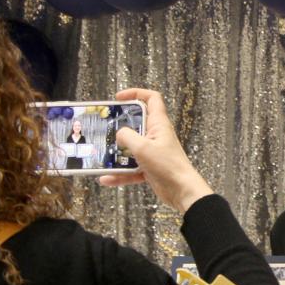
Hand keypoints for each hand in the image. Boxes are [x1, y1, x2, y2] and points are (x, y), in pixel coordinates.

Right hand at [98, 88, 212, 212]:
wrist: (182, 191)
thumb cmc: (168, 166)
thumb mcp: (142, 148)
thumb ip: (127, 136)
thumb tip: (119, 134)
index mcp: (159, 124)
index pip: (152, 99)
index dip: (136, 93)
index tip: (119, 98)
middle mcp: (156, 136)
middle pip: (136, 123)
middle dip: (120, 125)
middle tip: (105, 128)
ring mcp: (153, 152)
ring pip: (131, 148)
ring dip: (117, 152)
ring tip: (101, 155)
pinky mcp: (150, 168)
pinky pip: (131, 168)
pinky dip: (120, 174)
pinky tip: (106, 179)